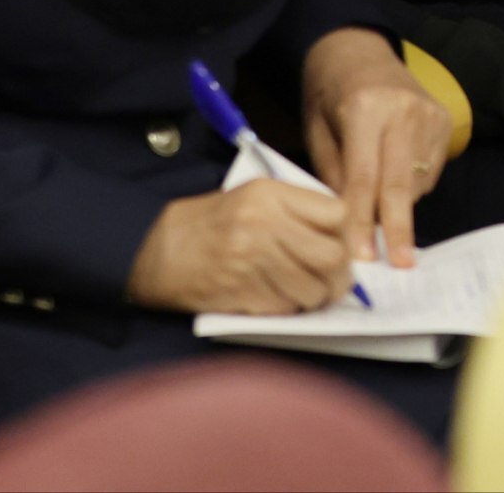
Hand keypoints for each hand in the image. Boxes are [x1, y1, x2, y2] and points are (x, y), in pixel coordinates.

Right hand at [126, 179, 351, 314]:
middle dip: (340, 276)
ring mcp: (252, 260)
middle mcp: (264, 224)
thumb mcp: (253, 197)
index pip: (337, 214)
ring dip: (318, 298)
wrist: (158, 251)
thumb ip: (296, 209)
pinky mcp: (241, 292)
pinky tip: (282, 300)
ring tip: (309, 295)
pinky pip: (287, 308)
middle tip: (335, 282)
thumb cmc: (211, 224)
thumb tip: (342, 236)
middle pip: (332, 256)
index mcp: (270, 194)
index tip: (340, 246)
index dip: (345, 234)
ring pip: (314, 288)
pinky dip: (291, 309)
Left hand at [302, 28, 451, 266]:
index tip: (361, 256)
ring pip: (418, 181)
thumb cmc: (328, 93)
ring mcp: (429, 114)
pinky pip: (430, 171)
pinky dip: (412, 187)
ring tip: (379, 210)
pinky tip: (394, 177)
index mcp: (365, 109)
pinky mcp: (444, 120)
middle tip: (399, 265)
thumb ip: (333, 175)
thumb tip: (348, 223)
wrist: (358, 49)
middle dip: (397, 229)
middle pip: (400, 184)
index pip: (362, 179)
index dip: (360, 221)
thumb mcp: (316, 131)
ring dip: (399, 208)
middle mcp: (403, 111)